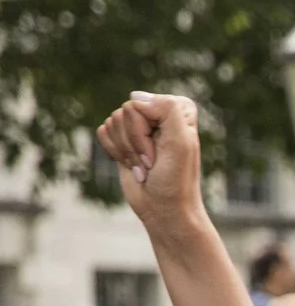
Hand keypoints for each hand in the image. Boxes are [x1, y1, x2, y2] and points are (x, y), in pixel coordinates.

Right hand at [96, 92, 208, 235]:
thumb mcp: (180, 143)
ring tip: (145, 166)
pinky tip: (132, 165)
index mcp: (178, 109)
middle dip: (136, 141)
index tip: (165, 149)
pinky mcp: (122, 138)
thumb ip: (167, 110)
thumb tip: (136, 97)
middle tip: (153, 162)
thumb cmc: (176, 180)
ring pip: (113, 120)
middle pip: (126, 111)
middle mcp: (158, 113)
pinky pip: (103, 131)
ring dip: (127, 150)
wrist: (163, 209)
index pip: (144, 102)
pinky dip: (115, 152)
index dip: (147, 129)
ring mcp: (139, 126)